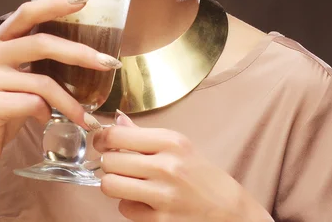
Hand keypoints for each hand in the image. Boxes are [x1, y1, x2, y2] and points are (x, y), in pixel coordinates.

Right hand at [0, 0, 114, 177]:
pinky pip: (34, 103)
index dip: (55, 3)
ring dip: (71, 102)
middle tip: (109, 63)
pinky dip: (47, 113)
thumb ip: (36, 62)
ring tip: (87, 118)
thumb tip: (84, 51)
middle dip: (81, 53)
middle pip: (42, 43)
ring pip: (43, 82)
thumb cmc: (1, 111)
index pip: (27, 13)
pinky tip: (45, 120)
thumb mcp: (17, 79)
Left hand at [94, 112, 271, 221]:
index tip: (102, 141)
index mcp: (171, 141)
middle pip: (110, 160)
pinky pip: (124, 209)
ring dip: (114, 185)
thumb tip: (117, 118)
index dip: (102, 138)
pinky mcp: (160, 220)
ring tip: (126, 183)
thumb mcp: (178, 146)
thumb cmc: (201, 175)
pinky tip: (144, 201)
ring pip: (110, 185)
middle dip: (109, 163)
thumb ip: (144, 134)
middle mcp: (167, 165)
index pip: (117, 134)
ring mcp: (163, 195)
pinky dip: (129, 205)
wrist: (229, 210)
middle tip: (118, 165)